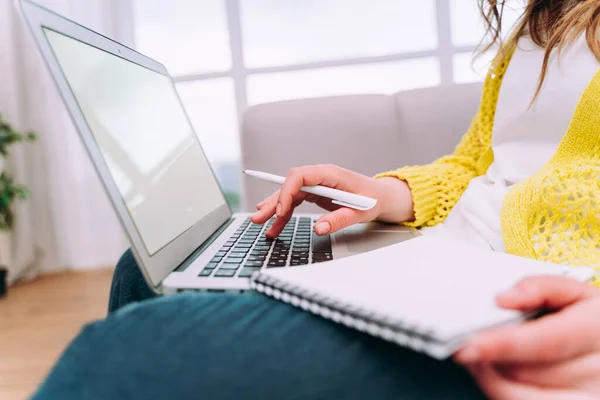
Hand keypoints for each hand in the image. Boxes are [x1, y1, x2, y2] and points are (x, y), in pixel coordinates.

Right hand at [251, 164, 413, 237]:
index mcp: (330, 174)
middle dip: (273, 201)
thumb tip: (319, 228)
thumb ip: (339, 219)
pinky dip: (284, 213)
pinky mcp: (315, 192)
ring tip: (261, 223)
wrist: (380, 196)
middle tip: (259, 217)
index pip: (300, 176)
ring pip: (289, 194)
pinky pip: (294, 201)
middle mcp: (319, 176)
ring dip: (274, 209)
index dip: (287, 192)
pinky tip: (274, 224)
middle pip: (289, 186)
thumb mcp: (360, 212)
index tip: (280, 211)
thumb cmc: (372, 199)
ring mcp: (316, 184)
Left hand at [454, 276, 599, 399]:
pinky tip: (494, 372)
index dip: (503, 344)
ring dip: (491, 374)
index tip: (470, 344)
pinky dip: (500, 389)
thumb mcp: (574, 292)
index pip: (545, 342)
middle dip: (489, 357)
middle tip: (466, 342)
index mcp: (597, 330)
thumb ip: (540, 287)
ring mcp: (587, 397)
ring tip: (480, 355)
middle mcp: (597, 371)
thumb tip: (505, 298)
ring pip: (519, 394)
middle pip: (525, 371)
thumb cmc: (592, 321)